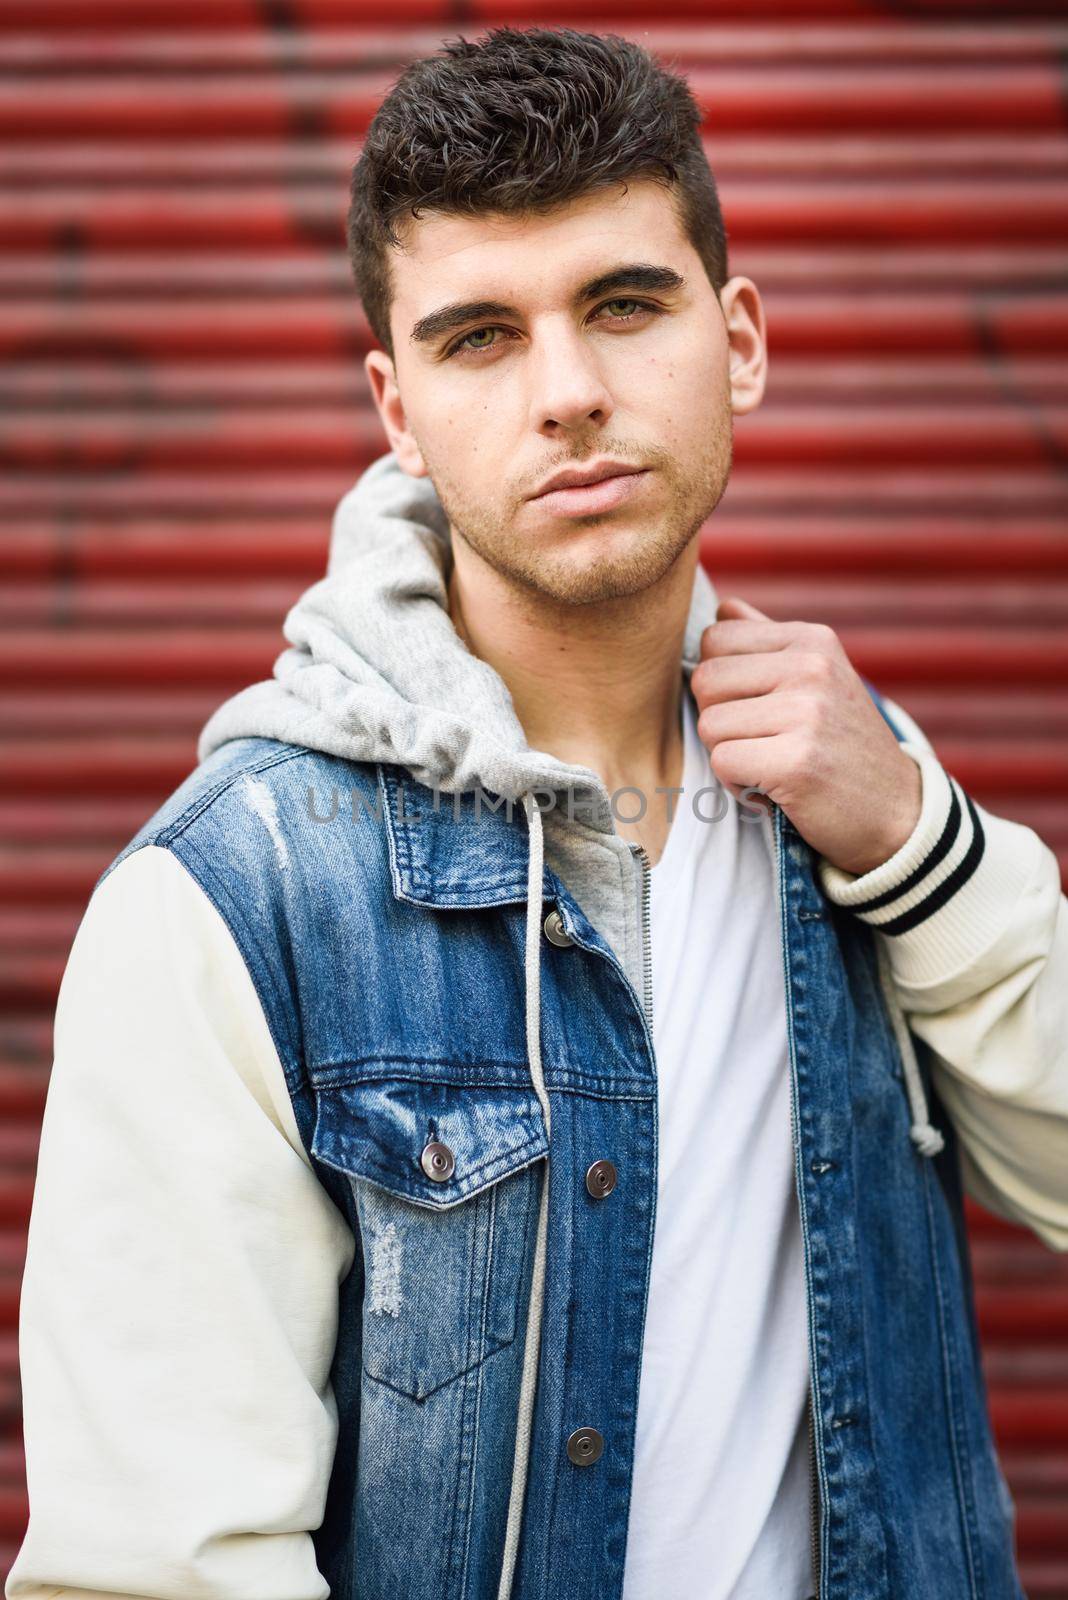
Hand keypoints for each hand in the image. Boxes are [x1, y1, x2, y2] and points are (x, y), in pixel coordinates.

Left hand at [691, 595, 922, 876]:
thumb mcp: (820, 677)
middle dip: (719, 719)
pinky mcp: (796, 762)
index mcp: (812, 639)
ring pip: (709, 725)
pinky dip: (736, 785)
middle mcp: (811, 667)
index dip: (721, 682)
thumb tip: (723, 608)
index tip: (758, 709)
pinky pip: (721, 763)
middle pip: (704, 680)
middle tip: (762, 742)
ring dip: (729, 755)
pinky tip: (771, 788)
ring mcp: (806, 713)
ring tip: (772, 764)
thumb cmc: (842, 744)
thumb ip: (770, 640)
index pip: (714, 639)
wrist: (895, 811)